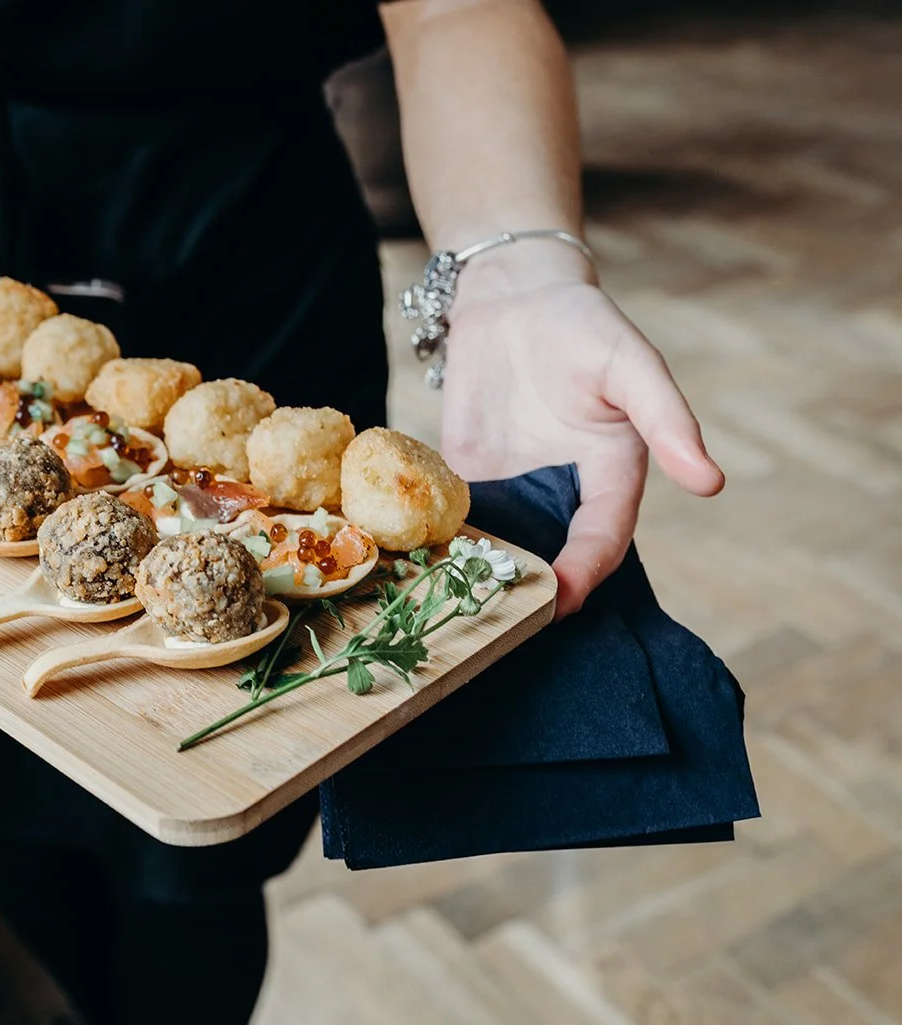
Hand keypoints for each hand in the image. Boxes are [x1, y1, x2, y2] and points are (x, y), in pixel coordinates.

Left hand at [438, 248, 723, 618]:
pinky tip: (414, 566)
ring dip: (480, 576)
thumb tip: (711, 482)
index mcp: (610, 478)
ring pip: (500, 547)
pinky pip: (454, 520)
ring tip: (451, 610)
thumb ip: (667, 419)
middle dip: (528, 592)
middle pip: (550, 557)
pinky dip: (439, 544)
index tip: (559, 601)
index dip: (583, 573)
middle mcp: (561, 494)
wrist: (514, 297)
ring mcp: (511, 490)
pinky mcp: (464, 478)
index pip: (601, 541)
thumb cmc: (585, 326)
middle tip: (500, 626)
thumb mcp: (632, 365)